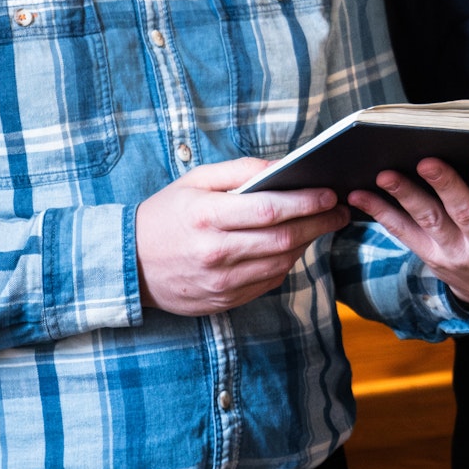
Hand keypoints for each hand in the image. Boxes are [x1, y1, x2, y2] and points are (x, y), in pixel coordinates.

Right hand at [135, 158, 350, 316]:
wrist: (128, 264)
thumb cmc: (165, 215)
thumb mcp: (194, 181)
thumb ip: (239, 171)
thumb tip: (282, 166)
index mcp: (208, 217)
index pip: (271, 210)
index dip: (307, 202)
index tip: (330, 194)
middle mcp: (216, 253)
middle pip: (284, 240)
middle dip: (319, 223)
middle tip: (340, 211)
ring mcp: (221, 283)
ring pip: (281, 263)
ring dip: (307, 244)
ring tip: (320, 225)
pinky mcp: (224, 301)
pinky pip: (268, 282)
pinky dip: (286, 263)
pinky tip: (292, 247)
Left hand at [349, 157, 468, 308]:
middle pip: (464, 213)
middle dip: (445, 186)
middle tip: (427, 160)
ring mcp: (451, 249)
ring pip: (427, 220)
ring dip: (404, 196)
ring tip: (387, 172)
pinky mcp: (425, 251)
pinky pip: (399, 231)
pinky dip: (378, 211)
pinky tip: (359, 192)